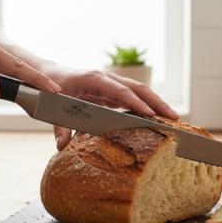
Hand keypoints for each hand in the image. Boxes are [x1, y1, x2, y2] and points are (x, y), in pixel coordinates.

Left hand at [41, 65, 178, 149]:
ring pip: (139, 92)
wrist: (47, 76)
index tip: (149, 113)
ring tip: (173, 119)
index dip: (135, 102)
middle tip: (173, 117)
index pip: (119, 90)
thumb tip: (62, 146)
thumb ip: (59, 127)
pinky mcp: (112, 92)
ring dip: (156, 104)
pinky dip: (146, 107)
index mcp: (93, 78)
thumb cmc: (51, 89)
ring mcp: (111, 84)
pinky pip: (133, 98)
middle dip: (156, 102)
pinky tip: (157, 119)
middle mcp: (106, 78)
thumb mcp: (53, 107)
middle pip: (137, 88)